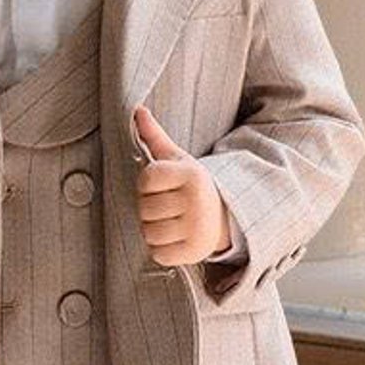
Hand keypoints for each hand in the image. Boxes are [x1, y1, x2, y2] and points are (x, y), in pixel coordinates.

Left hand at [134, 106, 230, 265]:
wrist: (227, 216)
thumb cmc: (191, 186)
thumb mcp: (177, 159)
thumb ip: (153, 136)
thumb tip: (136, 110)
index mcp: (191, 175)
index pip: (145, 179)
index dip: (146, 185)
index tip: (162, 186)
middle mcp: (197, 200)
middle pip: (144, 208)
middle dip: (149, 209)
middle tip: (168, 206)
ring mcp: (198, 227)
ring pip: (148, 233)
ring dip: (154, 230)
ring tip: (172, 222)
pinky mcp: (195, 251)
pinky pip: (159, 254)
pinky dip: (162, 250)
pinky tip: (177, 238)